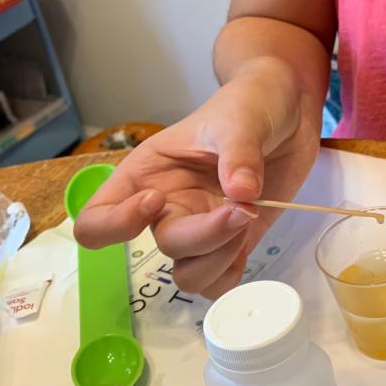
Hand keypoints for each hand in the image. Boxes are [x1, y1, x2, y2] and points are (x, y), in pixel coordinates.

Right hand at [72, 60, 320, 297]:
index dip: (116, 225)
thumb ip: (238, 152)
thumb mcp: (240, 117)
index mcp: (147, 174)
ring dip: (220, 259)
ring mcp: (200, 228)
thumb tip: (242, 193)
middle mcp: (167, 207)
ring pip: (190, 275)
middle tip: (243, 207)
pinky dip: (234, 274)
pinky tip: (249, 242)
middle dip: (204, 236)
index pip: (96, 219)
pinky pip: (220, 282)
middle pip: (163, 248)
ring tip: (249, 219)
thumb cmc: (250, 102)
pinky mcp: (234, 242)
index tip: (156, 201)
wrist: (289, 109)